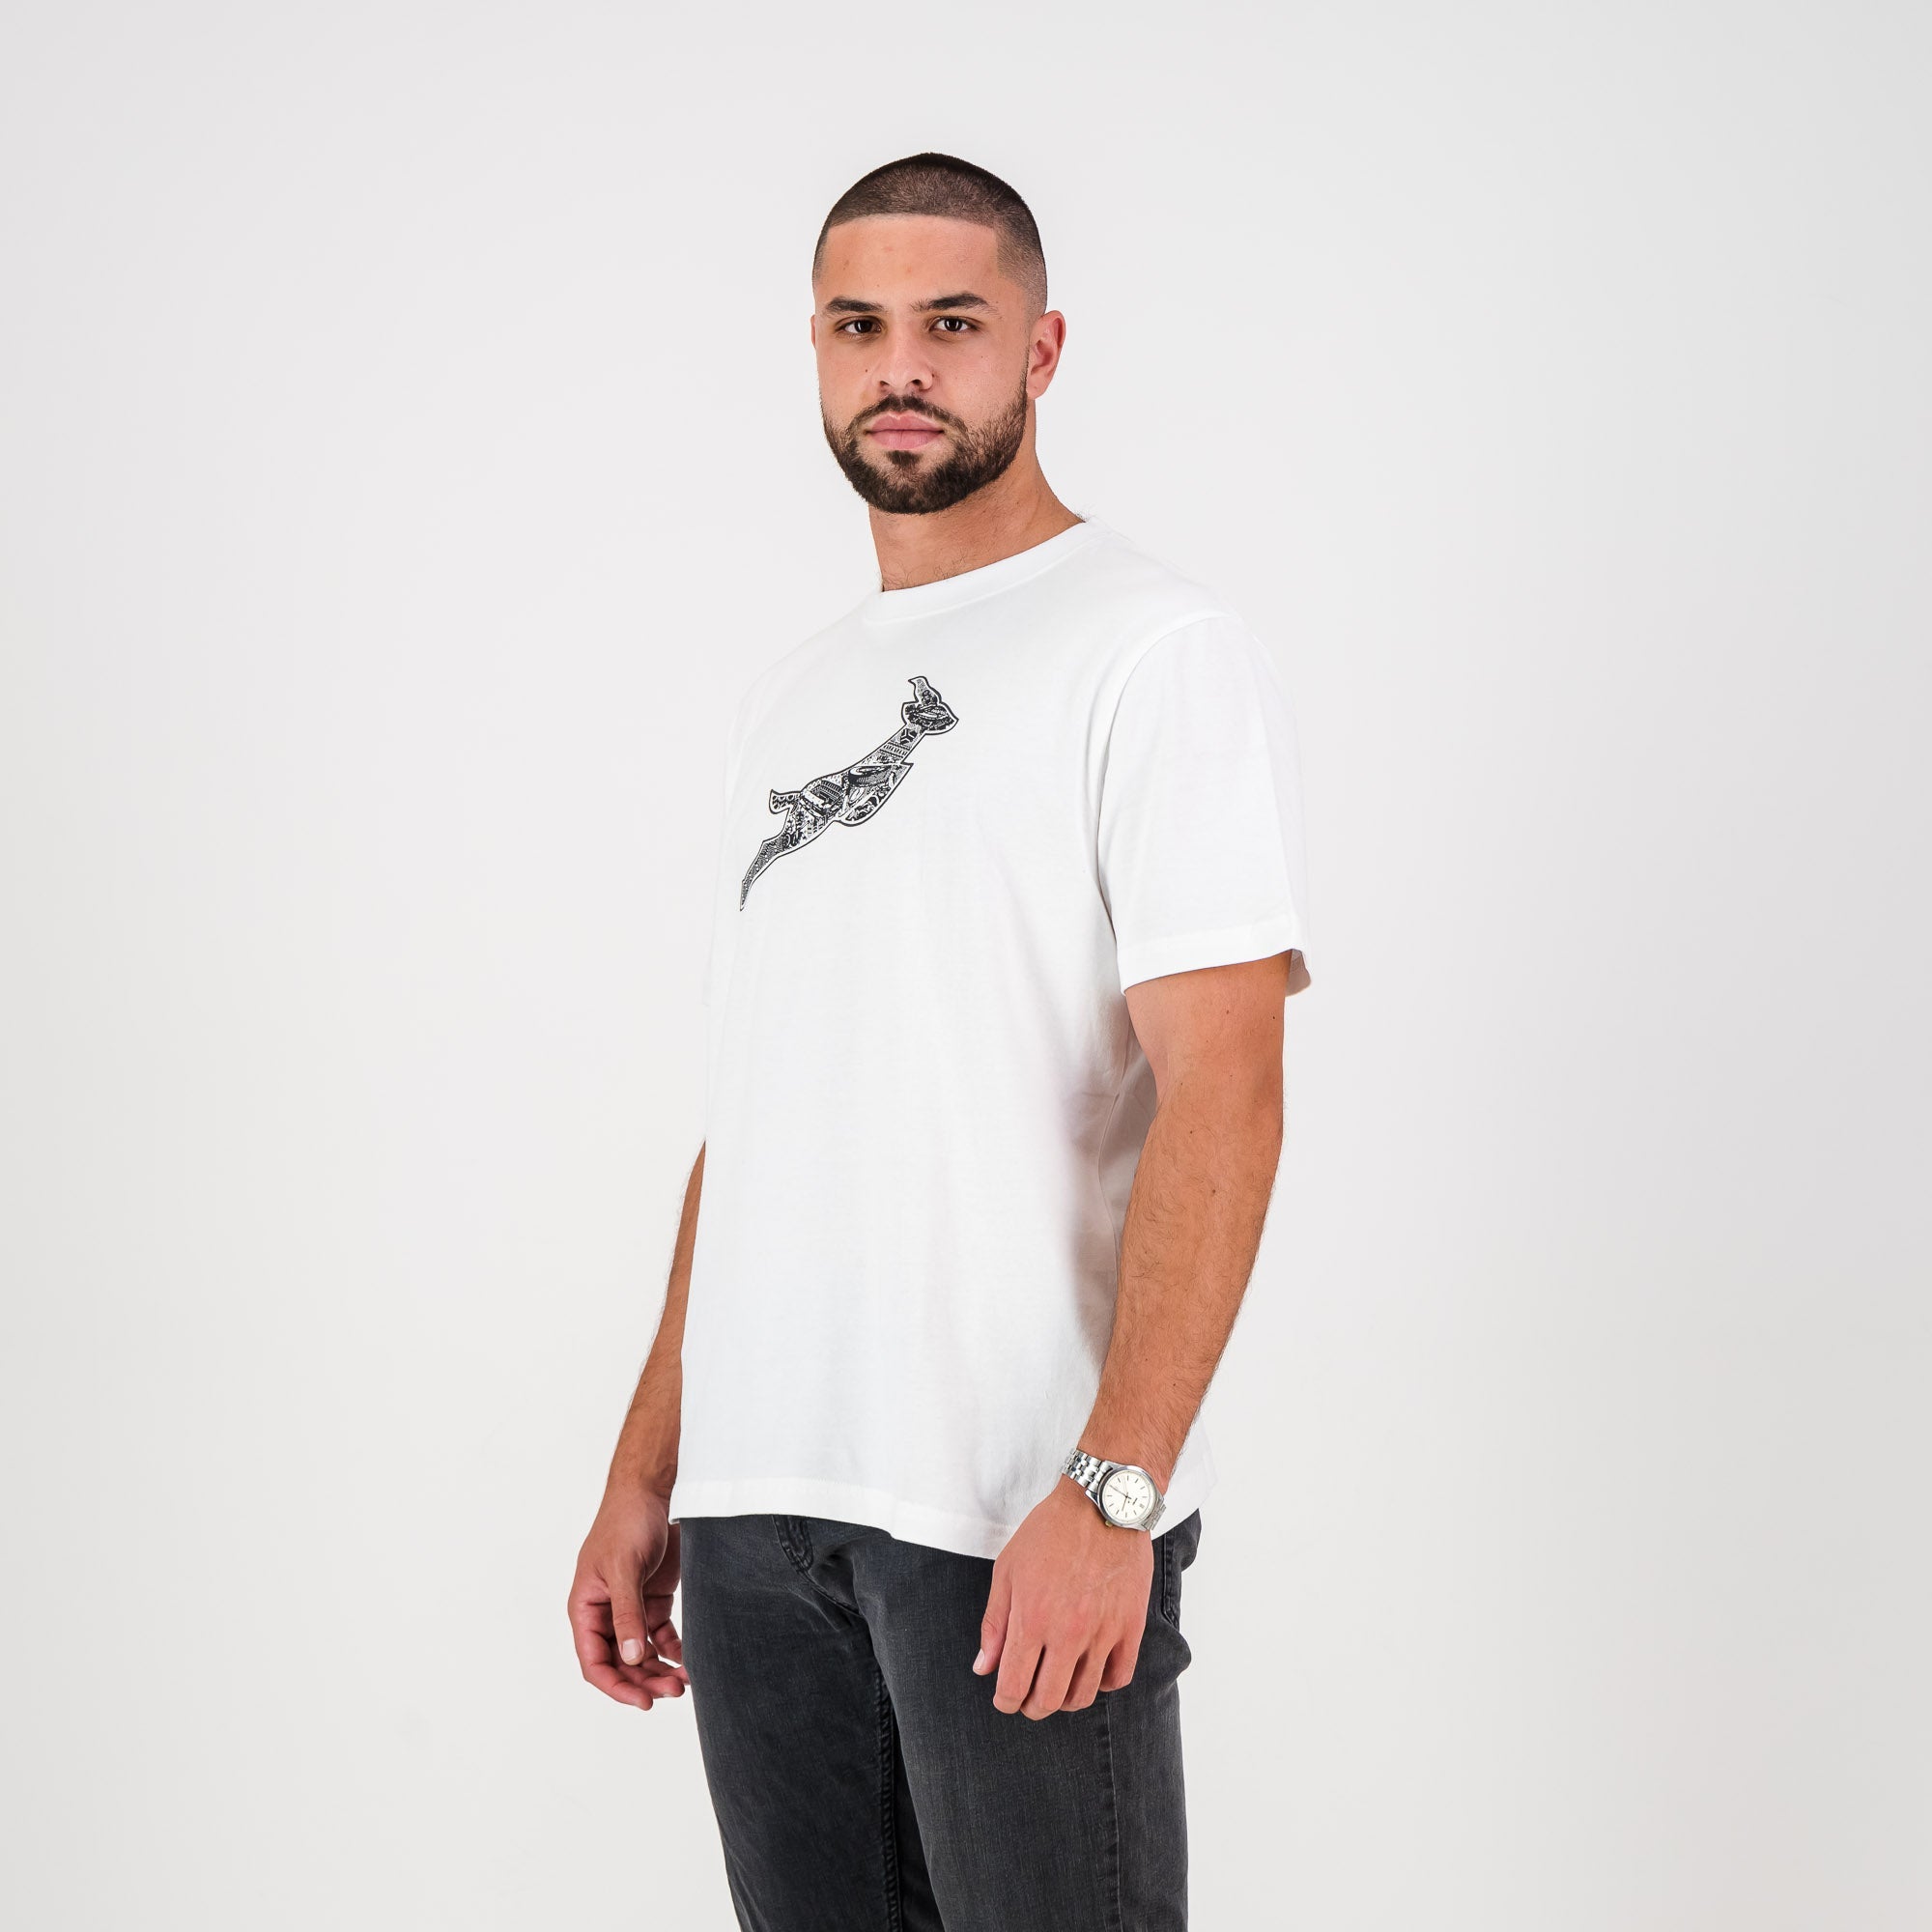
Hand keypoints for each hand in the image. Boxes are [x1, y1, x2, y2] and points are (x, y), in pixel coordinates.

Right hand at [568, 1485, 690, 1710]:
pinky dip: (673, 1650)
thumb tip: (630, 1658)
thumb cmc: (626, 1521)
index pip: (594, 1662)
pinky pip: (661, 1636)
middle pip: (621, 1663)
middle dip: (644, 1681)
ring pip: (642, 1654)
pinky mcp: (654, 1599)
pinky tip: (688, 1660)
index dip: (616, 1686)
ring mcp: (631, 1607)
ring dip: (660, 1670)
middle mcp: (606, 1613)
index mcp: (586, 1608)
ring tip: (685, 1682)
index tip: (642, 1702)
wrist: (652, 1489)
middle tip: (673, 1692)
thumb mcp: (624, 1568)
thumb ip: (627, 1614)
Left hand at [973, 1478, 1153, 1718]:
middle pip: (1048, 1700)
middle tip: (1029, 1696)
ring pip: (1083, 1695)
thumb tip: (984, 1668)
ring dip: (1065, 1699)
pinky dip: (1102, 1684)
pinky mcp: (1130, 1627)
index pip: (1014, 1687)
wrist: (1101, 1504)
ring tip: (1058, 1685)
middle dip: (1032, 1706)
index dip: (1005, 1702)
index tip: (1005, 1698)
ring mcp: (1103, 1633)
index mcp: (1032, 1620)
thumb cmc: (1049, 1532)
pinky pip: (1118, 1677)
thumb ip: (995, 1624)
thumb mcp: (1008, 1570)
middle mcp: (1068, 1633)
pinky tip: (1091, 1670)